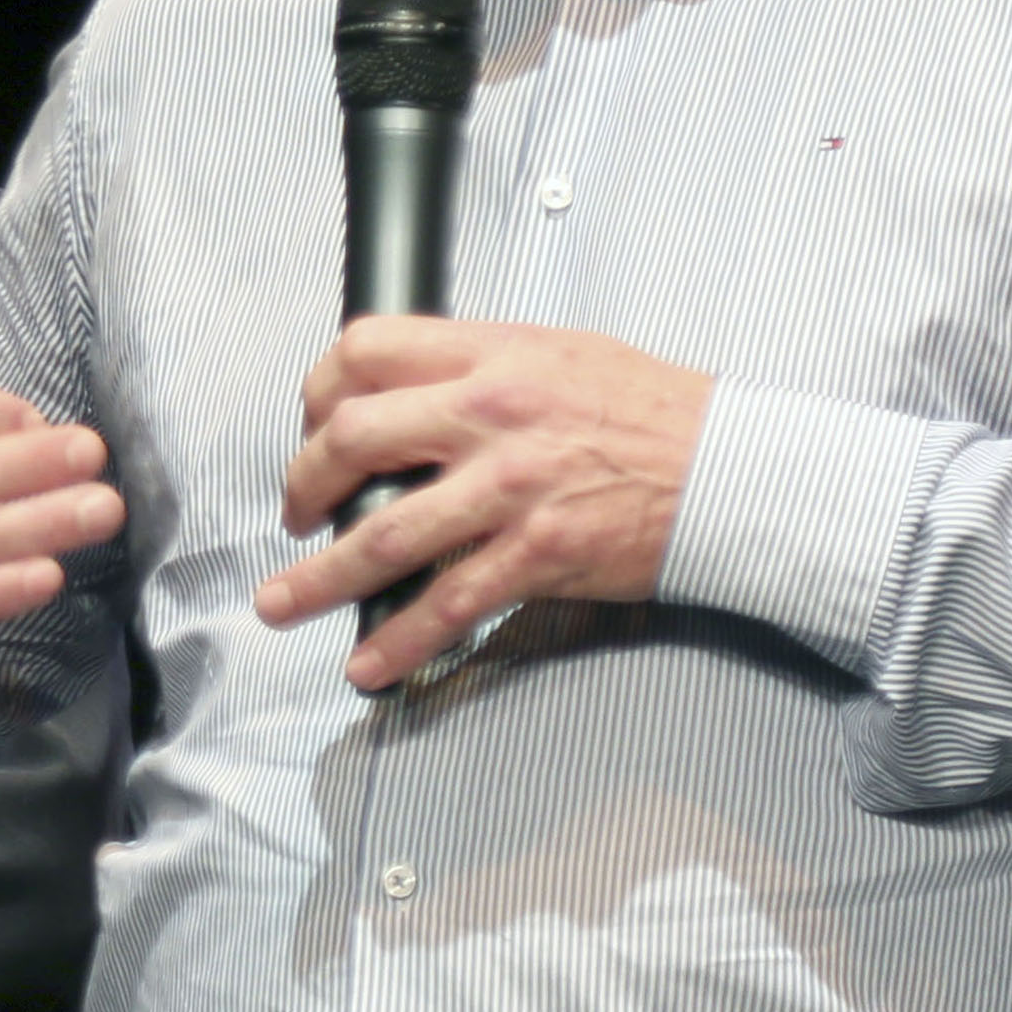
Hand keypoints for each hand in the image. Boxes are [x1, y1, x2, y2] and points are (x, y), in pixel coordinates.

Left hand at [256, 314, 712, 692]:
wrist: (730, 470)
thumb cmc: (657, 413)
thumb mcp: (561, 353)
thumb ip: (484, 365)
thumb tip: (416, 389)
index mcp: (495, 355)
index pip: (368, 350)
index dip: (319, 390)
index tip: (311, 425)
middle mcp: (492, 415)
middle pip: (354, 437)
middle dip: (303, 484)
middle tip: (296, 513)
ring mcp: (510, 488)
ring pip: (385, 534)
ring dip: (319, 577)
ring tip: (281, 604)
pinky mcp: (536, 554)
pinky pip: (448, 604)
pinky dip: (398, 640)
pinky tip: (369, 661)